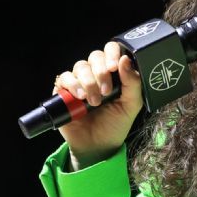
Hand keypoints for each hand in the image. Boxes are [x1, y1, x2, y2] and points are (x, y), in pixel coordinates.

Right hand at [54, 42, 141, 168]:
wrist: (97, 146)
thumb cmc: (115, 125)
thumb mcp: (131, 105)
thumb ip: (132, 82)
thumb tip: (125, 60)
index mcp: (113, 73)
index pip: (111, 51)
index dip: (111, 53)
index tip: (114, 67)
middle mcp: (95, 74)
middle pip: (94, 57)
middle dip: (100, 72)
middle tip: (106, 91)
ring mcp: (79, 81)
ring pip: (80, 66)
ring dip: (88, 81)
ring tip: (94, 101)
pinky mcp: (64, 91)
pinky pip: (64, 77)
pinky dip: (72, 84)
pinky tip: (80, 97)